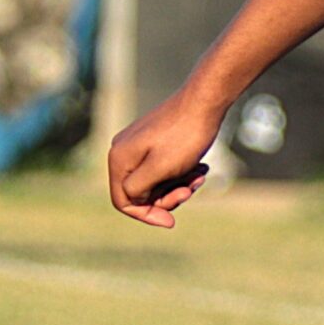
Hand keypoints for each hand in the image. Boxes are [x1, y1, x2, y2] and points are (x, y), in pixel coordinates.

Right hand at [107, 86, 227, 226]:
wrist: (204, 102)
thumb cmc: (184, 137)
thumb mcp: (160, 169)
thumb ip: (139, 188)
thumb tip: (130, 199)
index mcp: (119, 160)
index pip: (123, 201)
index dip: (146, 215)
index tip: (172, 221)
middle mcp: (123, 152)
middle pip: (141, 193)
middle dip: (169, 197)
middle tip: (191, 189)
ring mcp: (138, 146)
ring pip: (156, 182)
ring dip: (179, 185)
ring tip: (200, 175)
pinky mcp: (154, 142)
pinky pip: (165, 168)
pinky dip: (182, 173)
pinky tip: (200, 167)